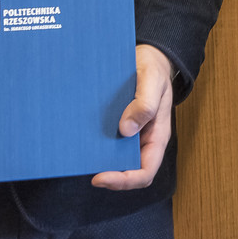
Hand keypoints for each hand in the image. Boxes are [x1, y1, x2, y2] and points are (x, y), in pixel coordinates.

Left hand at [92, 45, 175, 189]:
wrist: (148, 57)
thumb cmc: (154, 70)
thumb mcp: (153, 82)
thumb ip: (145, 104)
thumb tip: (126, 130)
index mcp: (157, 136)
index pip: (145, 172)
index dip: (124, 181)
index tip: (100, 177)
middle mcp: (143, 140)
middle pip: (128, 171)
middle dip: (107, 174)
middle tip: (84, 165)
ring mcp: (131, 134)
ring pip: (115, 158)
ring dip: (99, 159)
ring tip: (79, 151)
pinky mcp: (118, 125)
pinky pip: (107, 141)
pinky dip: (94, 144)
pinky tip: (81, 136)